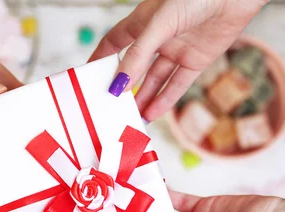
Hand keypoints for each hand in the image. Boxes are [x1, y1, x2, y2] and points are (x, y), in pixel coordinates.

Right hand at [91, 0, 266, 120]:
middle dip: (123, 86)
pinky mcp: (197, 59)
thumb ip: (138, 55)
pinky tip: (153, 113)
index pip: (115, 42)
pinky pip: (178, 84)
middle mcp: (158, 37)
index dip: (101, 57)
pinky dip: (166, 100)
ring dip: (143, 98)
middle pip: (134, 67)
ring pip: (155, 79)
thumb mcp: (158, 25)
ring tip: (131, 117)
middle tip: (110, 106)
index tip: (87, 75)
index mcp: (142, 21)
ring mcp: (177, 49)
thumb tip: (118, 85)